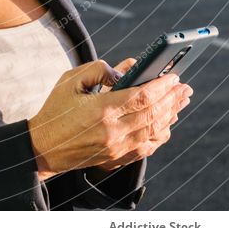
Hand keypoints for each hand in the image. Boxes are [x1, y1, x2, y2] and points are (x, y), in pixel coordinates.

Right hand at [28, 58, 192, 177]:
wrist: (44, 147)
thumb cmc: (56, 109)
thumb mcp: (71, 80)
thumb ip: (99, 69)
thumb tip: (126, 70)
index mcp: (101, 109)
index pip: (141, 97)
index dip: (161, 86)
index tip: (173, 75)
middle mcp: (113, 131)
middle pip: (153, 114)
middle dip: (172, 98)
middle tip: (184, 86)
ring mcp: (116, 148)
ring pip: (154, 131)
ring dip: (171, 115)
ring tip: (181, 101)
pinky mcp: (116, 158)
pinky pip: (147, 147)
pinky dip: (161, 134)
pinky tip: (167, 123)